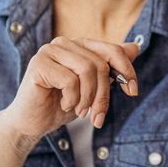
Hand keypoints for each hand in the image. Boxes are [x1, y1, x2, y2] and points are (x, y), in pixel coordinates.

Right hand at [5, 37, 139, 138]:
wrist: (32, 123)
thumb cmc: (61, 105)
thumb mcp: (93, 88)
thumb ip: (110, 69)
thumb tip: (135, 47)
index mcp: (79, 45)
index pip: (112, 50)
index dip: (126, 70)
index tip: (133, 92)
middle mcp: (64, 43)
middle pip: (100, 64)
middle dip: (103, 95)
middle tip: (97, 117)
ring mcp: (50, 50)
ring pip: (87, 70)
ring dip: (88, 98)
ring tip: (80, 111)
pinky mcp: (39, 63)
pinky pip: (70, 80)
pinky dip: (71, 99)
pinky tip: (63, 104)